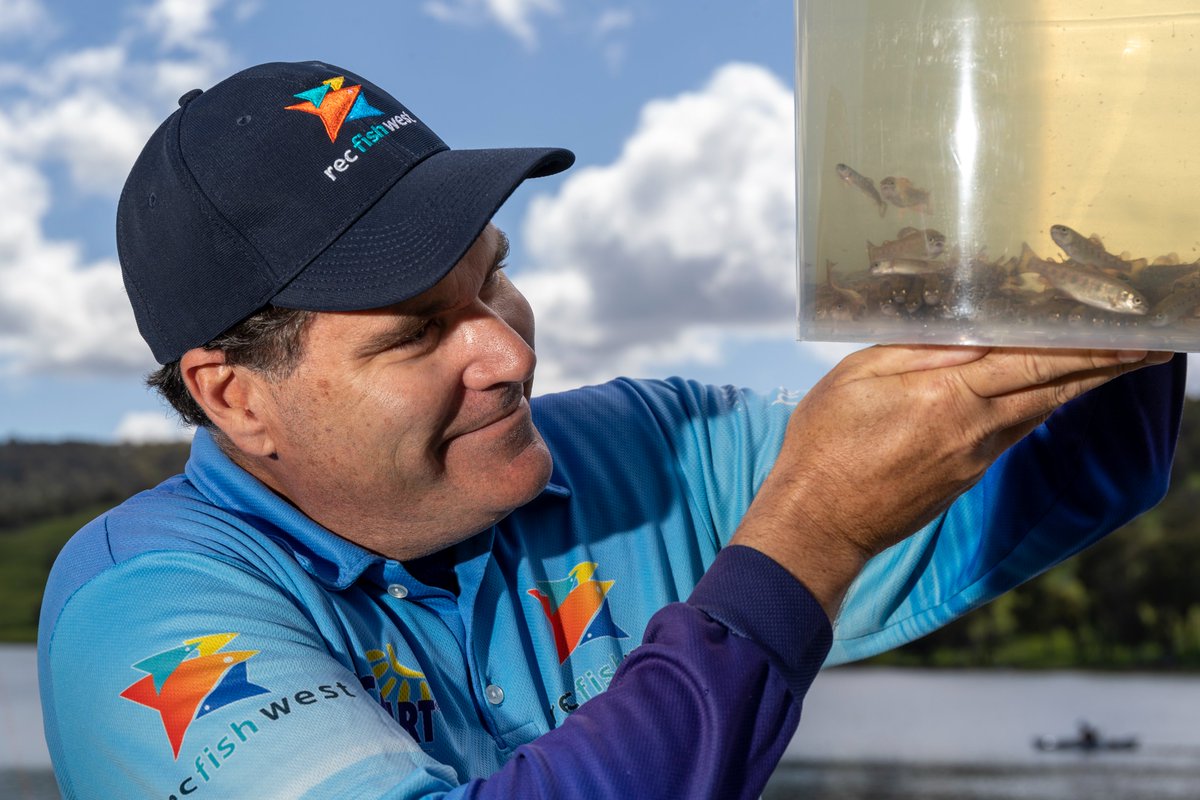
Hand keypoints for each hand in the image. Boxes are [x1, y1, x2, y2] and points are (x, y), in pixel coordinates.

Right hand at [730, 345, 1171, 617]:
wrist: (819, 523)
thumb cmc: (824, 445)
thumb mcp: (856, 379)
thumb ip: (915, 352)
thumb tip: (972, 334)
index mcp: (947, 395)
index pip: (1034, 361)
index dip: (1089, 347)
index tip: (1134, 334)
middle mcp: (974, 429)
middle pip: (1054, 390)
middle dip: (1107, 367)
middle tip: (1150, 348)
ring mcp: (975, 458)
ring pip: (1040, 413)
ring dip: (1081, 387)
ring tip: (1114, 365)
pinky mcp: (966, 478)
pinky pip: (1014, 433)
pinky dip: (1042, 408)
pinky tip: (1049, 397)